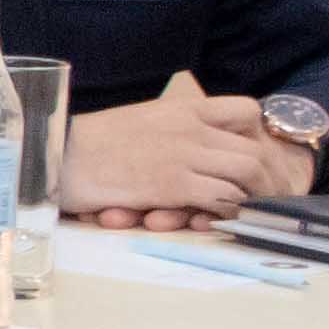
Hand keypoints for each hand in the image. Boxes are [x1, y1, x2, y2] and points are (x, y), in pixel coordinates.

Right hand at [60, 72, 313, 228]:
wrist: (58, 153)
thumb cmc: (89, 142)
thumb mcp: (138, 120)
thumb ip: (170, 127)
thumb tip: (188, 144)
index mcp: (183, 109)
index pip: (246, 110)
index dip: (257, 135)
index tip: (251, 153)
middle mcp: (192, 129)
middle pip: (255, 150)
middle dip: (270, 177)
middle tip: (269, 196)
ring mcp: (186, 157)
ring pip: (247, 174)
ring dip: (255, 196)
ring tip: (252, 212)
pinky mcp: (174, 185)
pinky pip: (222, 197)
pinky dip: (230, 211)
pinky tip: (223, 219)